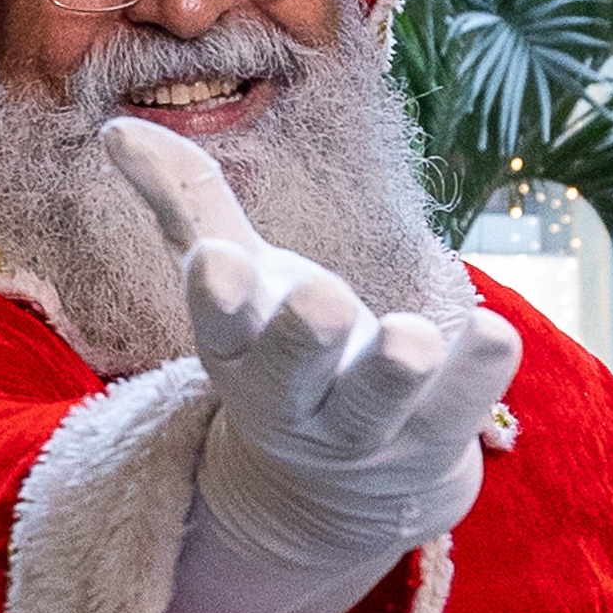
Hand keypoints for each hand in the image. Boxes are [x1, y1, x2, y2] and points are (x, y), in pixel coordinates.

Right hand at [102, 114, 520, 573]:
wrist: (344, 484)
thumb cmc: (283, 347)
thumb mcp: (237, 277)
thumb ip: (186, 201)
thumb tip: (114, 128)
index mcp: (240, 353)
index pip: (221, 330)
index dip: (219, 300)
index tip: (218, 265)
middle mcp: (298, 399)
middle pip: (293, 376)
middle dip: (303, 340)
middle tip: (321, 302)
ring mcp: (369, 426)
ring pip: (376, 404)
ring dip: (393, 372)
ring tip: (412, 338)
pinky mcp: (437, 435)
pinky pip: (460, 409)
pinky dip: (479, 375)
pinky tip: (498, 333)